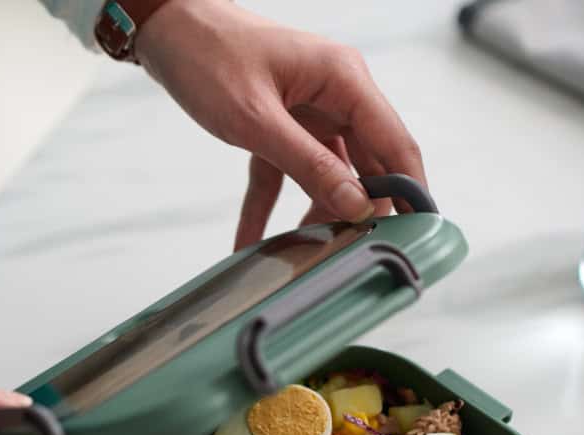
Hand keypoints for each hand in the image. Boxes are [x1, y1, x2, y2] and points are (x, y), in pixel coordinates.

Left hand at [134, 0, 426, 249]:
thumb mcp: (257, 121)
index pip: (394, 143)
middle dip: (360, 209)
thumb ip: (308, 165)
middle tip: (355, 256)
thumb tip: (354, 204)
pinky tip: (253, 242)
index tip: (416, 233)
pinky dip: (268, 206)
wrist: (167, 29)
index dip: (409, 190)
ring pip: (326, 172)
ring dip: (315, 213)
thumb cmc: (208, 56)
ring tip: (309, 256)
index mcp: (344, 80)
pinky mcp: (277, 123)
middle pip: (364, 162)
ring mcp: (307, 109)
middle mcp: (334, 94)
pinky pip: (281, 173)